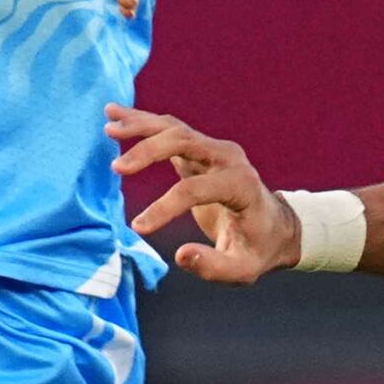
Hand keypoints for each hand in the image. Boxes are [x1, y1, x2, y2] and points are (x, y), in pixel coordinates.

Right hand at [108, 105, 292, 280]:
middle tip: (116, 169)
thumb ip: (213, 267)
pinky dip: (143, 122)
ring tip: (109, 128)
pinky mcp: (201, 149)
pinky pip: (170, 129)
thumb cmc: (258, 248)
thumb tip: (180, 256)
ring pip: (174, 128)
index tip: (138, 228)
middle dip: (148, 152)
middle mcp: (228, 158)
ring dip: (141, 125)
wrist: (274, 226)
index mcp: (239, 185)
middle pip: (184, 143)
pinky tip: (116, 115)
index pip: (195, 189)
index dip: (164, 208)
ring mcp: (214, 149)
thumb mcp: (243, 268)